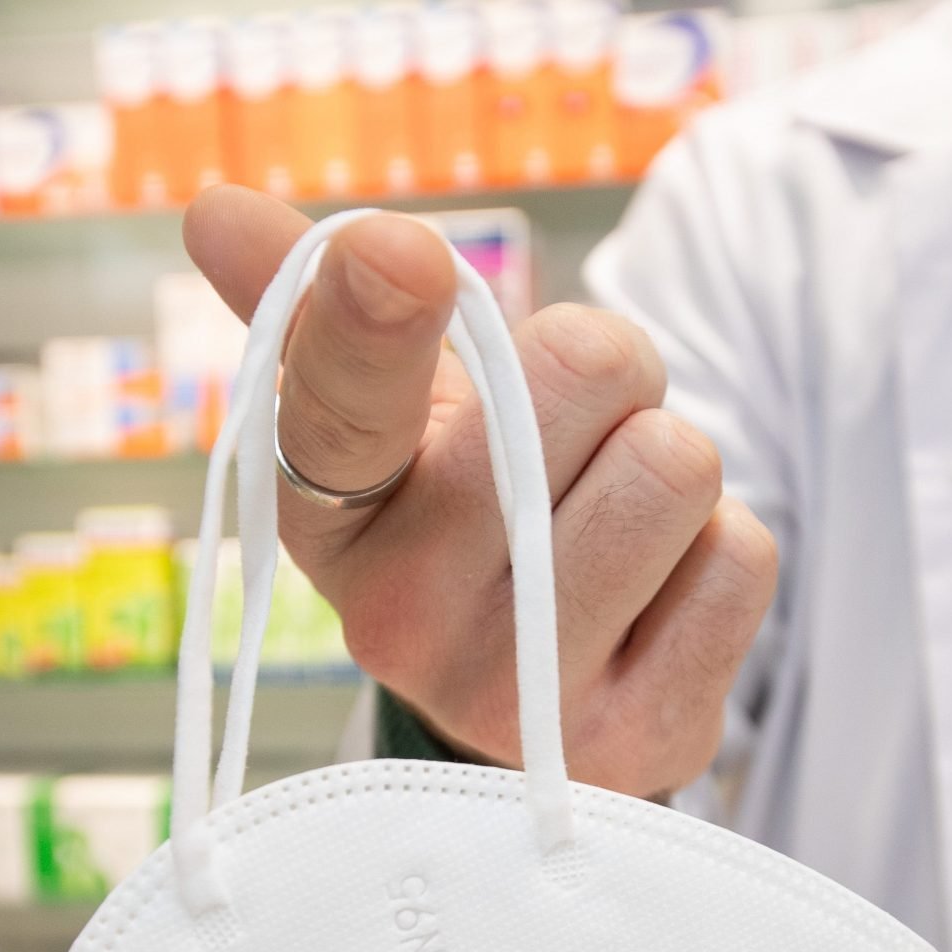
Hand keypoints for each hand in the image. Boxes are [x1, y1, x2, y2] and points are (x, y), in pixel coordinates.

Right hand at [183, 186, 776, 798]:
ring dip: (670, 467)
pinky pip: (740, 557)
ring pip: (673, 463)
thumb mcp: (386, 436)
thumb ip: (320, 317)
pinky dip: (720, 557)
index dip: (370, 321)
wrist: (532, 725)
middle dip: (610, 369)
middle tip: (574, 438)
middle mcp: (403, 616)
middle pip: (583, 367)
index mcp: (326, 516)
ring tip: (613, 524)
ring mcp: (518, 694)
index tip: (397, 252)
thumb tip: (211, 210)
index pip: (340, 408)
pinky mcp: (635, 741)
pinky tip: (657, 605)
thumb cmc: (460, 532)